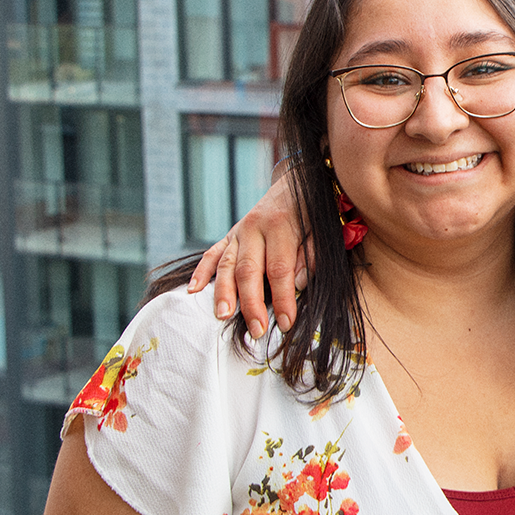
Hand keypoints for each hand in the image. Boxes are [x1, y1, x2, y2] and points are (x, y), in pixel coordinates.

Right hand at [188, 176, 307, 338]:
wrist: (296, 184)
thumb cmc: (313, 213)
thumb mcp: (321, 230)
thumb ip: (311, 256)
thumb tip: (298, 284)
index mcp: (281, 226)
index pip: (280, 269)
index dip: (283, 298)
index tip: (287, 323)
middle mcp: (254, 228)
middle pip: (248, 270)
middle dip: (251, 303)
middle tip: (256, 329)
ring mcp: (238, 232)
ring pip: (226, 264)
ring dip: (223, 292)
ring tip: (222, 315)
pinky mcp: (229, 235)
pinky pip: (212, 254)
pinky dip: (200, 271)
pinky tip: (193, 290)